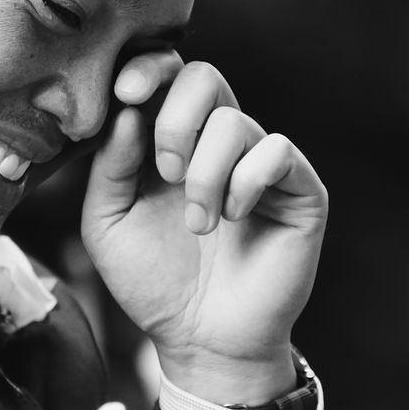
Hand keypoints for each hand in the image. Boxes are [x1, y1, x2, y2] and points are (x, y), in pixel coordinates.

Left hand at [80, 51, 326, 405]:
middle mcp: (218, 142)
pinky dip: (245, 182)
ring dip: (205, 175)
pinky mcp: (300, 189)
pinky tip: (234, 219)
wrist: (200, 340)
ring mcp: (261, 162)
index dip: (147, 69)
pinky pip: (276, 152)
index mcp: (171, 139)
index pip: (167, 74)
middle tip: (164, 173)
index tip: (124, 93)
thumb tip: (127, 109)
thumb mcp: (108, 222)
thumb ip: (110, 164)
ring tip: (199, 224)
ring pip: (234, 121)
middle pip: (205, 77)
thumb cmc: (154, 282)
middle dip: (175, 119)